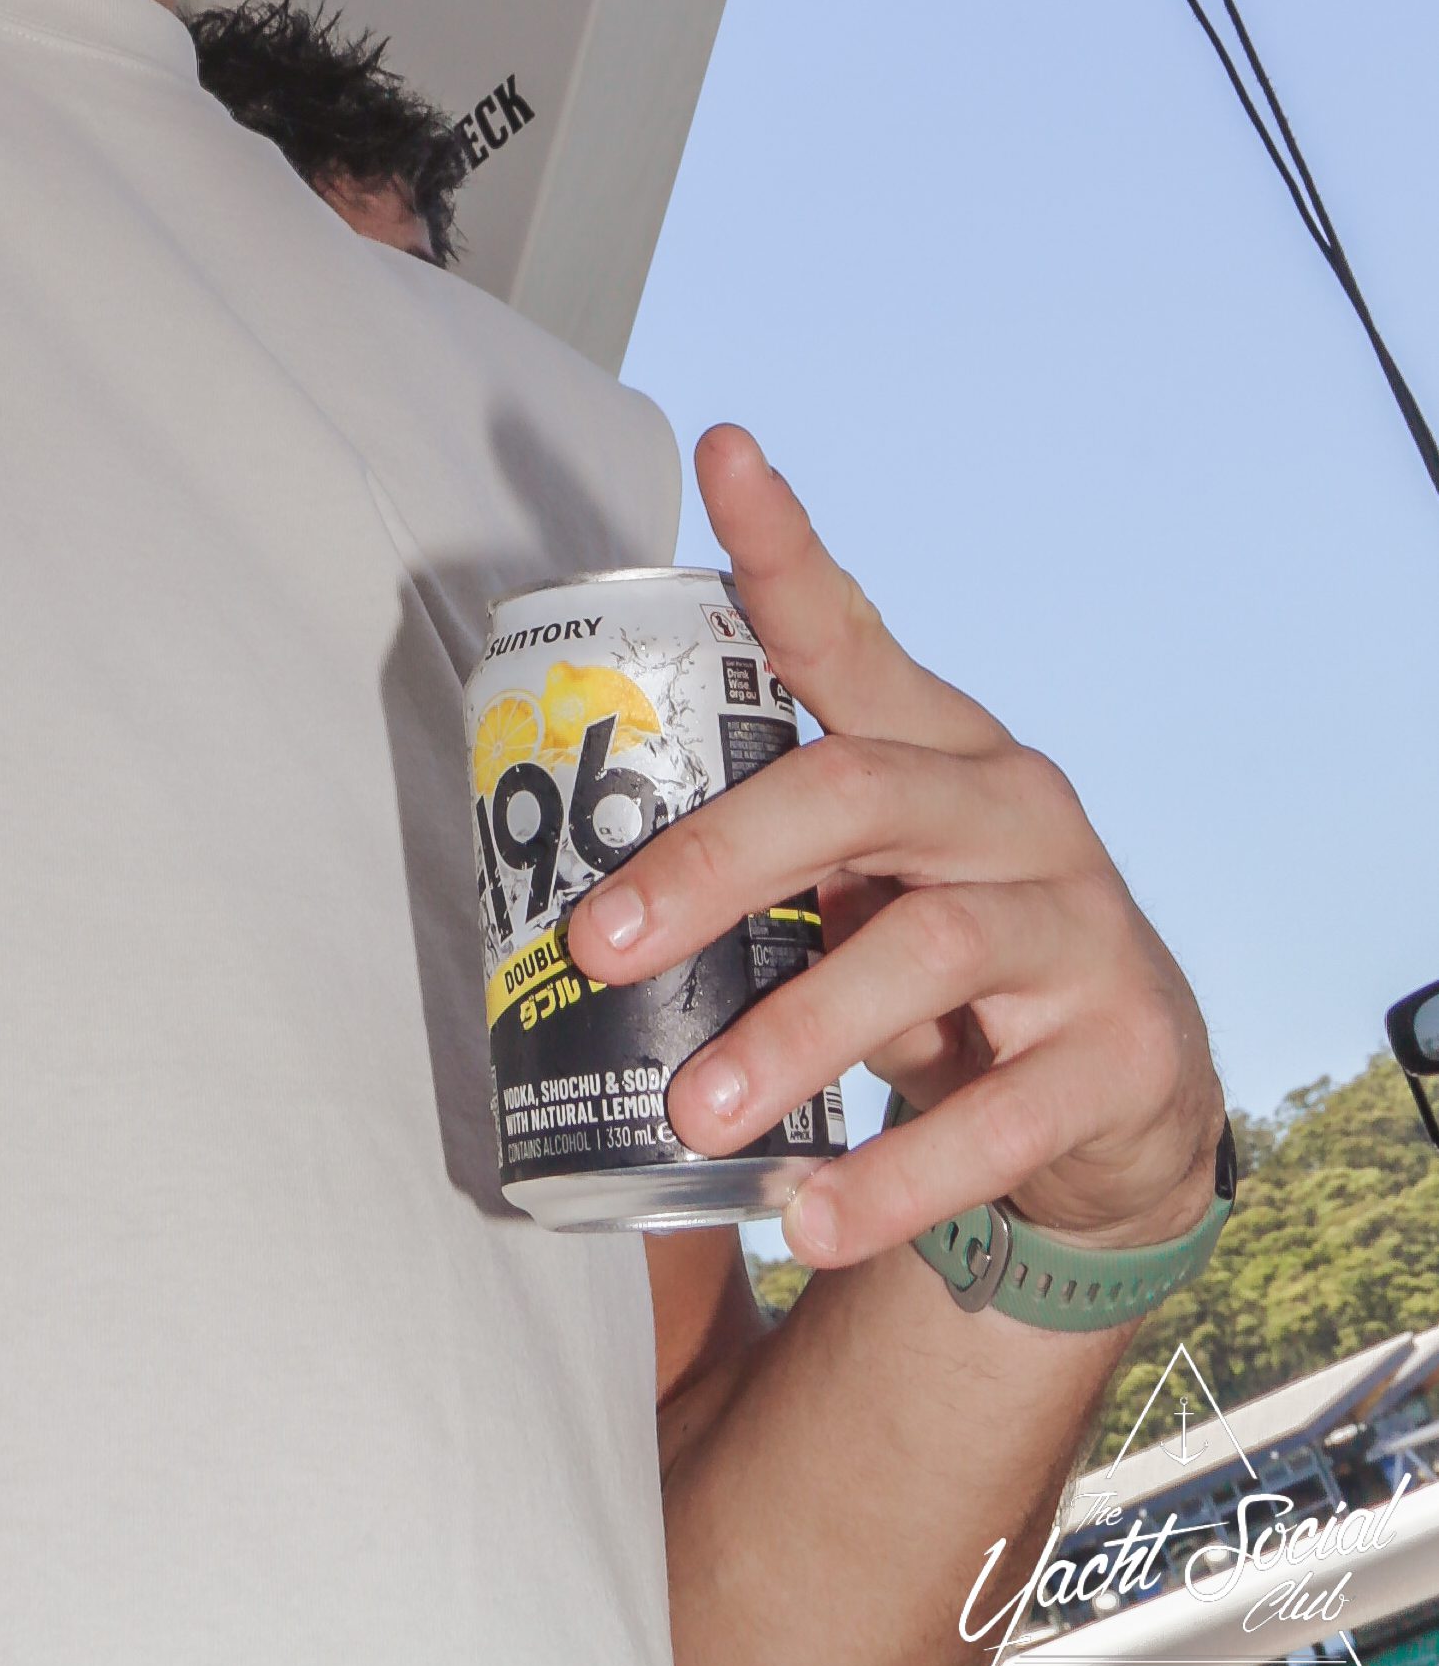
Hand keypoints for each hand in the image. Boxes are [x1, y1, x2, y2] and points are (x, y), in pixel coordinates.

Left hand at [562, 427, 1224, 1270]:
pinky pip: (998, 1114)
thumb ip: (756, 856)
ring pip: (927, 949)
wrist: (1120, 1105)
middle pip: (855, 793)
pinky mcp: (1120, 1047)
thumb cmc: (944, 965)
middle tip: (600, 944)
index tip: (724, 451)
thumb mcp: (865, 883)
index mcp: (931, 745)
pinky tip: (810, 1214)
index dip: (786, 544)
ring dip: (792, 1035)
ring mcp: (1078, 922)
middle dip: (714, 864)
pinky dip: (894, 1174)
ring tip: (693, 1113)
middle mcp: (1011, 806)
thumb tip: (544, 890)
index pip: (848, 630)